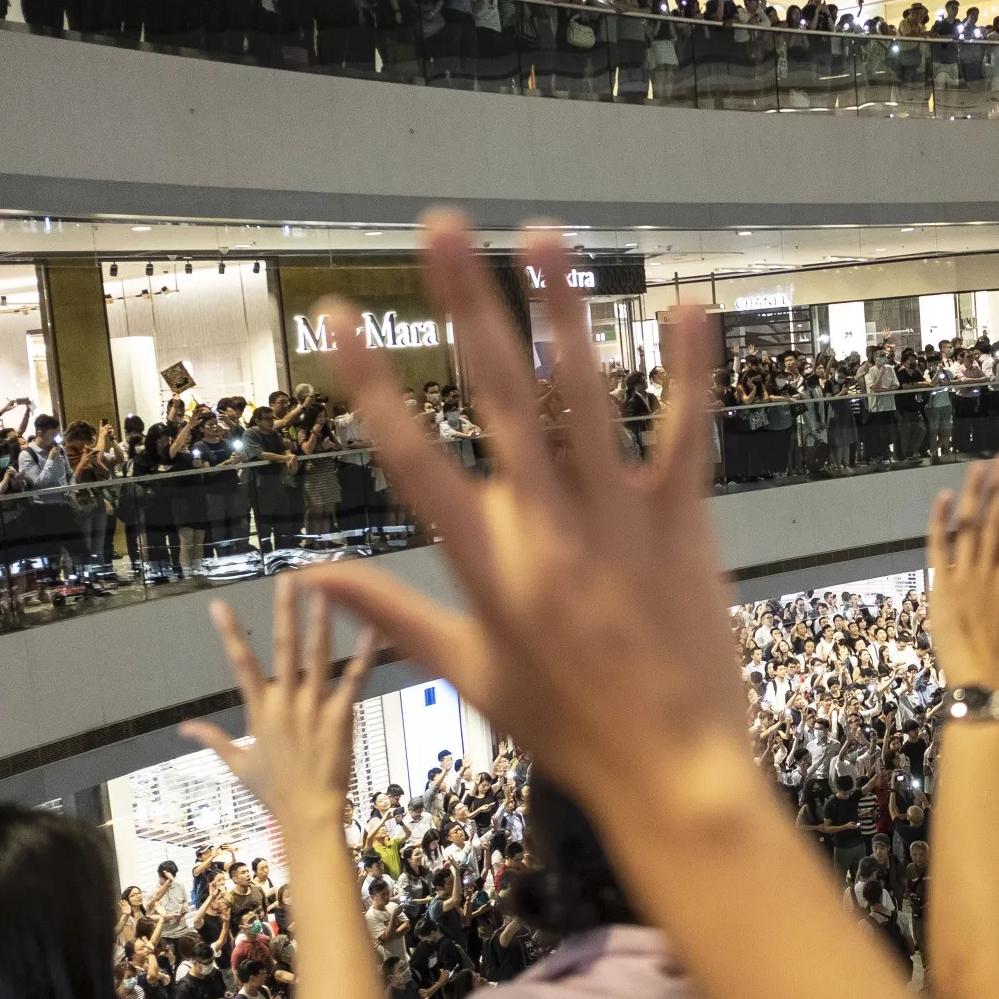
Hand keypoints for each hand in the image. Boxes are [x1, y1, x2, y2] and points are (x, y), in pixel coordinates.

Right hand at [181, 582, 374, 833]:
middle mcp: (284, 703)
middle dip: (286, 611)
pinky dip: (364, 653)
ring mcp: (313, 708)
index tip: (218, 605)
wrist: (307, 815)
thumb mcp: (237, 764)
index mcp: (259, 711)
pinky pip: (354, 678)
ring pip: (317, 656)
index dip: (229, 633)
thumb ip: (212, 739)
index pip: (240, 664)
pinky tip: (373, 628)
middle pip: (284, 648)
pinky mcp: (341, 716)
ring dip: (321, 621)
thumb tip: (183, 727)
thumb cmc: (274, 792)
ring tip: (325, 591)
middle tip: (288, 578)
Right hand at [294, 216, 746, 816]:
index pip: (411, 459)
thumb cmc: (566, 729)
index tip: (335, 316)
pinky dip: (688, 371)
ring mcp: (618, 520)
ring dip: (564, 310)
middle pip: (497, 399)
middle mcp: (546, 528)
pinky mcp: (682, 523)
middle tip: (442, 227)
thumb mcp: (469, 674)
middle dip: (467, 305)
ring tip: (544, 235)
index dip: (371, 383)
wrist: (672, 771)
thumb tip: (310, 581)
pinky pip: (685, 435)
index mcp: (485, 565)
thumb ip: (391, 615)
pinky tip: (686, 303)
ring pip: (585, 397)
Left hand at [926, 459, 998, 691]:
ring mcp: (965, 576)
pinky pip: (939, 546)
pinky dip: (940, 520)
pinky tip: (943, 496)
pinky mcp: (942, 584)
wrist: (981, 679)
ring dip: (975, 494)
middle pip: (995, 520)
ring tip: (981, 467)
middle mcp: (988, 571)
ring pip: (970, 526)